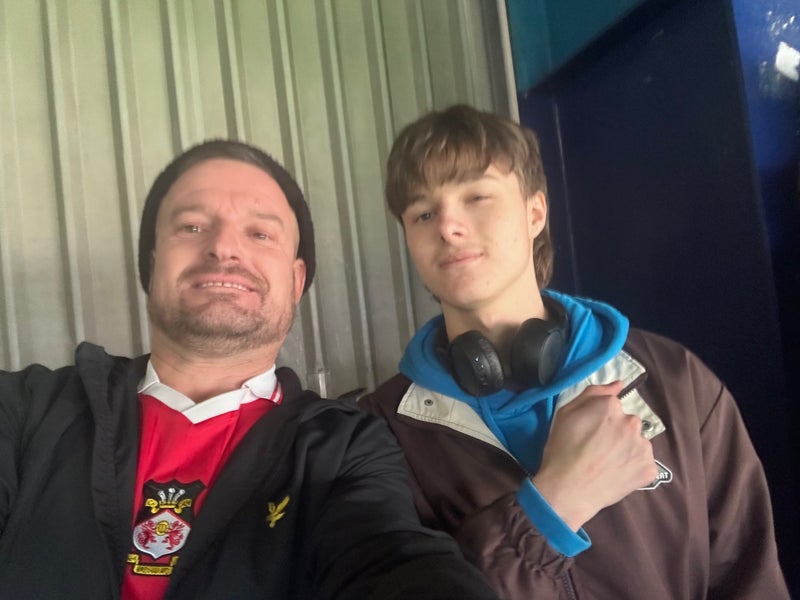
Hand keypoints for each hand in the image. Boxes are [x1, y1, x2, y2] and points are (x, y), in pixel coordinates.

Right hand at [531, 381, 656, 529]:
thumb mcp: (565, 413)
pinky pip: (643, 463)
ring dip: (627, 449)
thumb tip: (618, 384)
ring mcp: (643, 447)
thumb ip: (593, 393)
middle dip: (617, 433)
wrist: (568, 490)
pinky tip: (616, 474)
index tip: (589, 432)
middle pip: (628, 423)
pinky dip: (633, 468)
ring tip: (607, 464)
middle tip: (598, 449)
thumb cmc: (561, 450)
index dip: (600, 419)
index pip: (612, 406)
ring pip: (637, 442)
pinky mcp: (649, 469)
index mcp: (611, 406)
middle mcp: (632, 422)